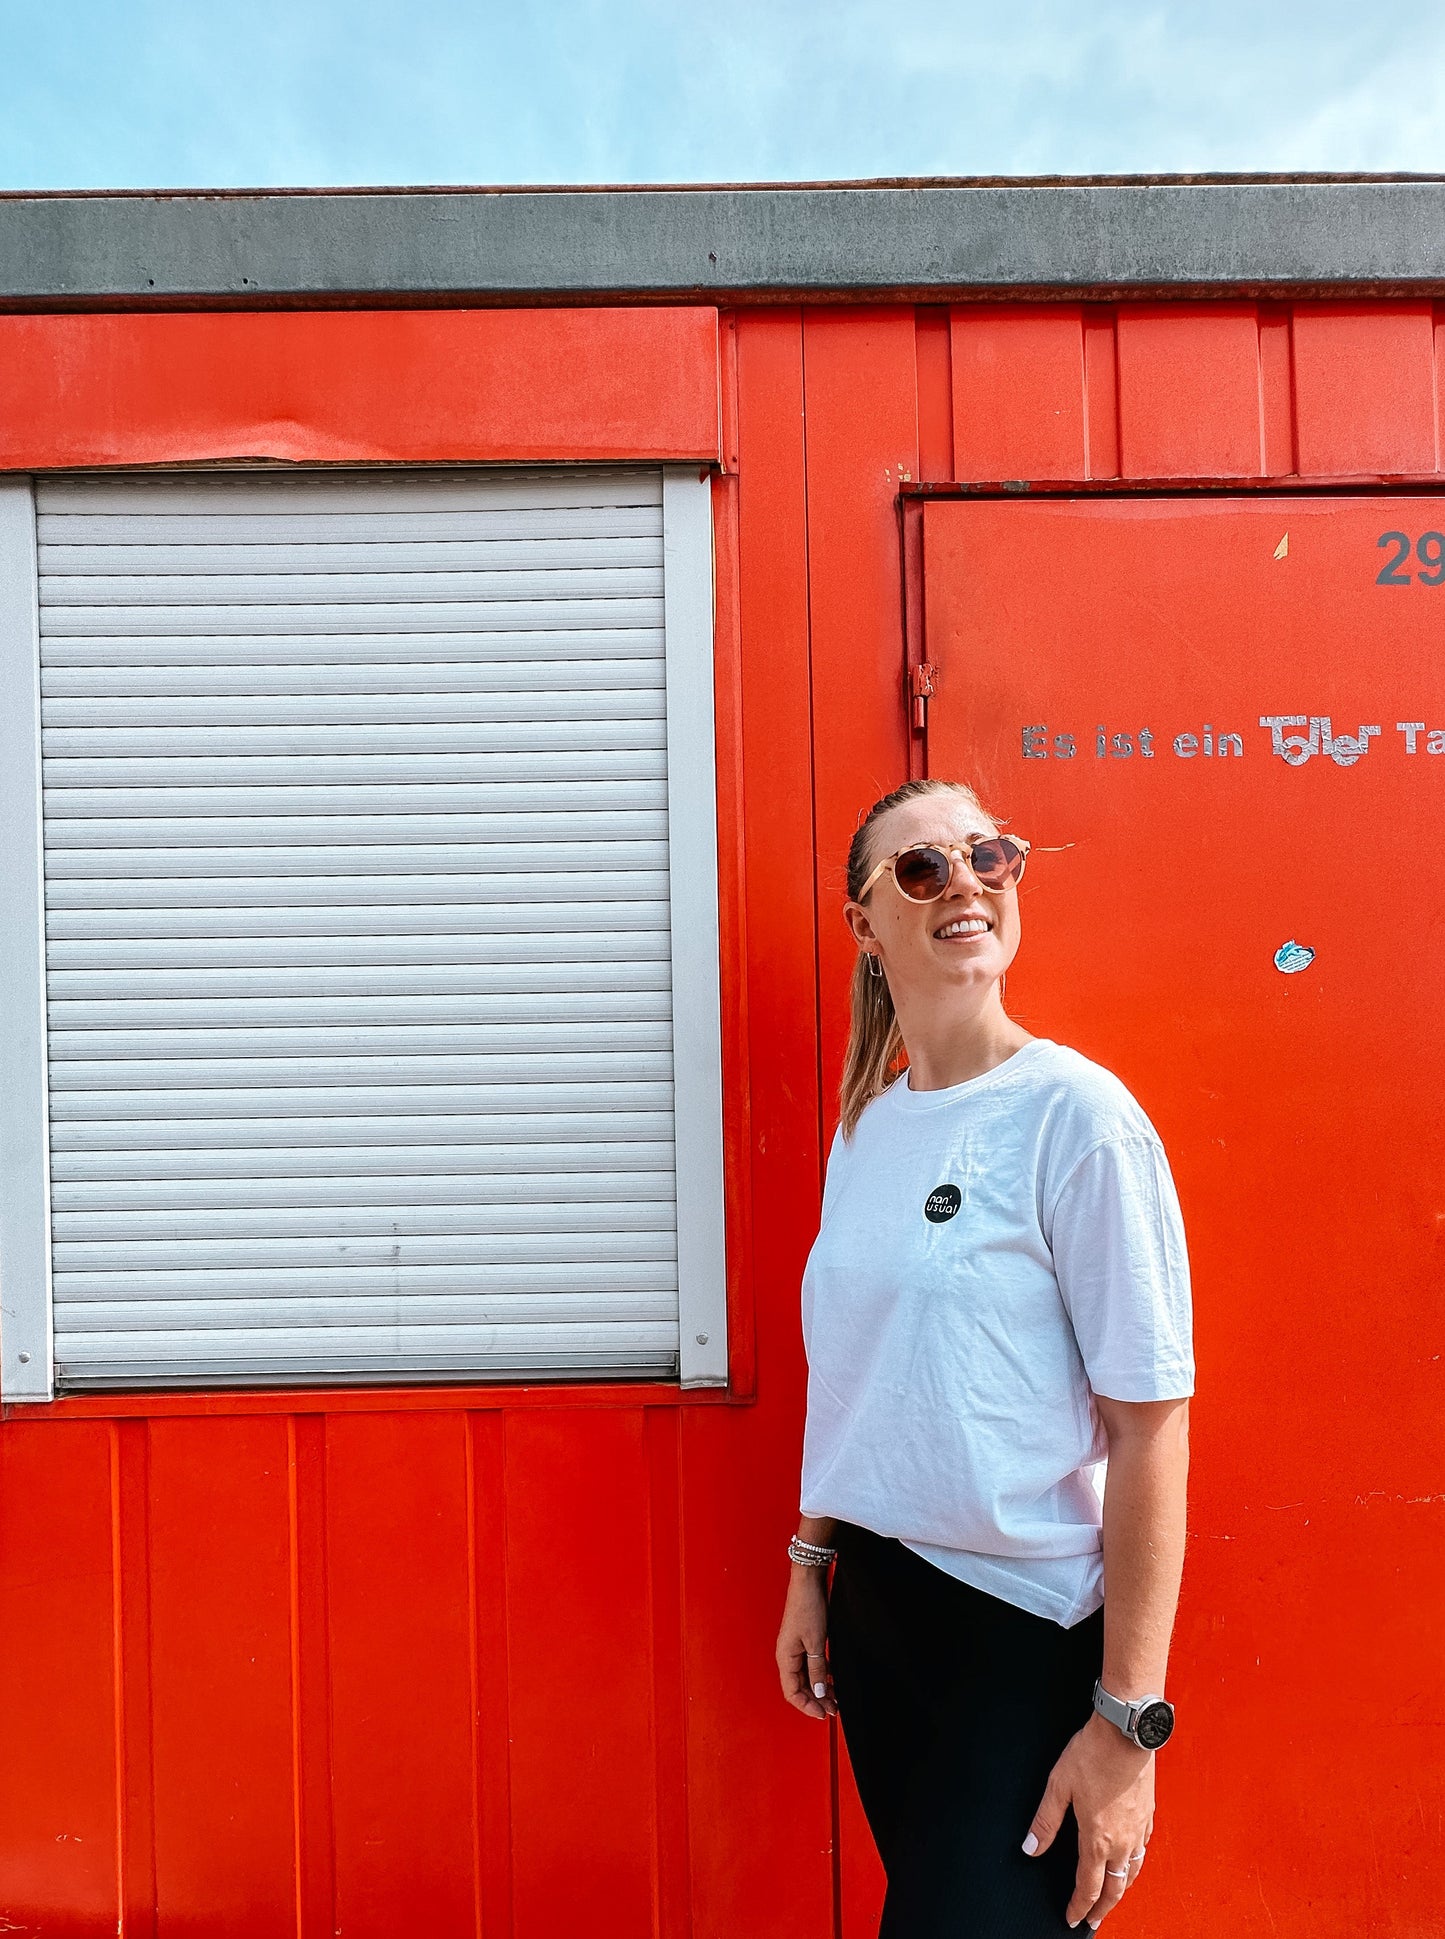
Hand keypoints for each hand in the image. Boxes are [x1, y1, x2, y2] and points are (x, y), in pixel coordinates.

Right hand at [775, 1566, 837, 1719]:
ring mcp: (795, 1647)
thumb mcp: (816, 1643)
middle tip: (833, 1709)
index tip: (822, 1714)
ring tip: (835, 1698)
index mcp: (785, 1657)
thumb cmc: (808, 1607)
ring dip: (819, 1689)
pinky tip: (832, 1680)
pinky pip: (810, 1665)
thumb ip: (816, 1670)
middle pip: (799, 1687)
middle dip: (815, 1700)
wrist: (808, 1581)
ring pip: (806, 1677)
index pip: (792, 1692)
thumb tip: (818, 1694)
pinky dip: (821, 1675)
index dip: (807, 1706)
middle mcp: (788, 1655)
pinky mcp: (804, 1640)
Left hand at [1023, 1713, 1153, 1927]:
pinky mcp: (1148, 1814)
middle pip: (1114, 1889)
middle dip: (1102, 1909)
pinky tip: (1132, 1860)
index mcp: (1097, 1838)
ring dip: (1121, 1891)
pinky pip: (1144, 1850)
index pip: (1088, 1886)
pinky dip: (1136, 1865)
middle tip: (1093, 1921)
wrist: (1127, 1732)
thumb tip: (1030, 1848)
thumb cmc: (1093, 1754)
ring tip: (1112, 1898)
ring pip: (1133, 1873)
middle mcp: (1122, 1841)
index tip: (1072, 1919)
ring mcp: (1139, 1828)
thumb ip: (1045, 1822)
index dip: (1079, 1906)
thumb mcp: (1058, 1786)